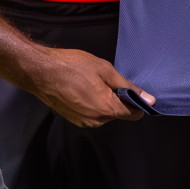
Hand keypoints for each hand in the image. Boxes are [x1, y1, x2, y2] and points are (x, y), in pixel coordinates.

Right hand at [24, 46, 153, 127]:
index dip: (137, 102)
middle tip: (105, 79)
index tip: (133, 90)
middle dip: (117, 99)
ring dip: (104, 101)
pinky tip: (83, 88)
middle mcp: (96, 120)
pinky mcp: (74, 119)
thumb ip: (127, 86)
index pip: (133, 114)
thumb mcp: (105, 70)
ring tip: (91, 82)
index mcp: (106, 109)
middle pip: (118, 113)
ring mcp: (83, 121)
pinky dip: (92, 103)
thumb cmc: (72, 66)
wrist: (41, 71)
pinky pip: (92, 114)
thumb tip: (148, 99)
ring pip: (104, 114)